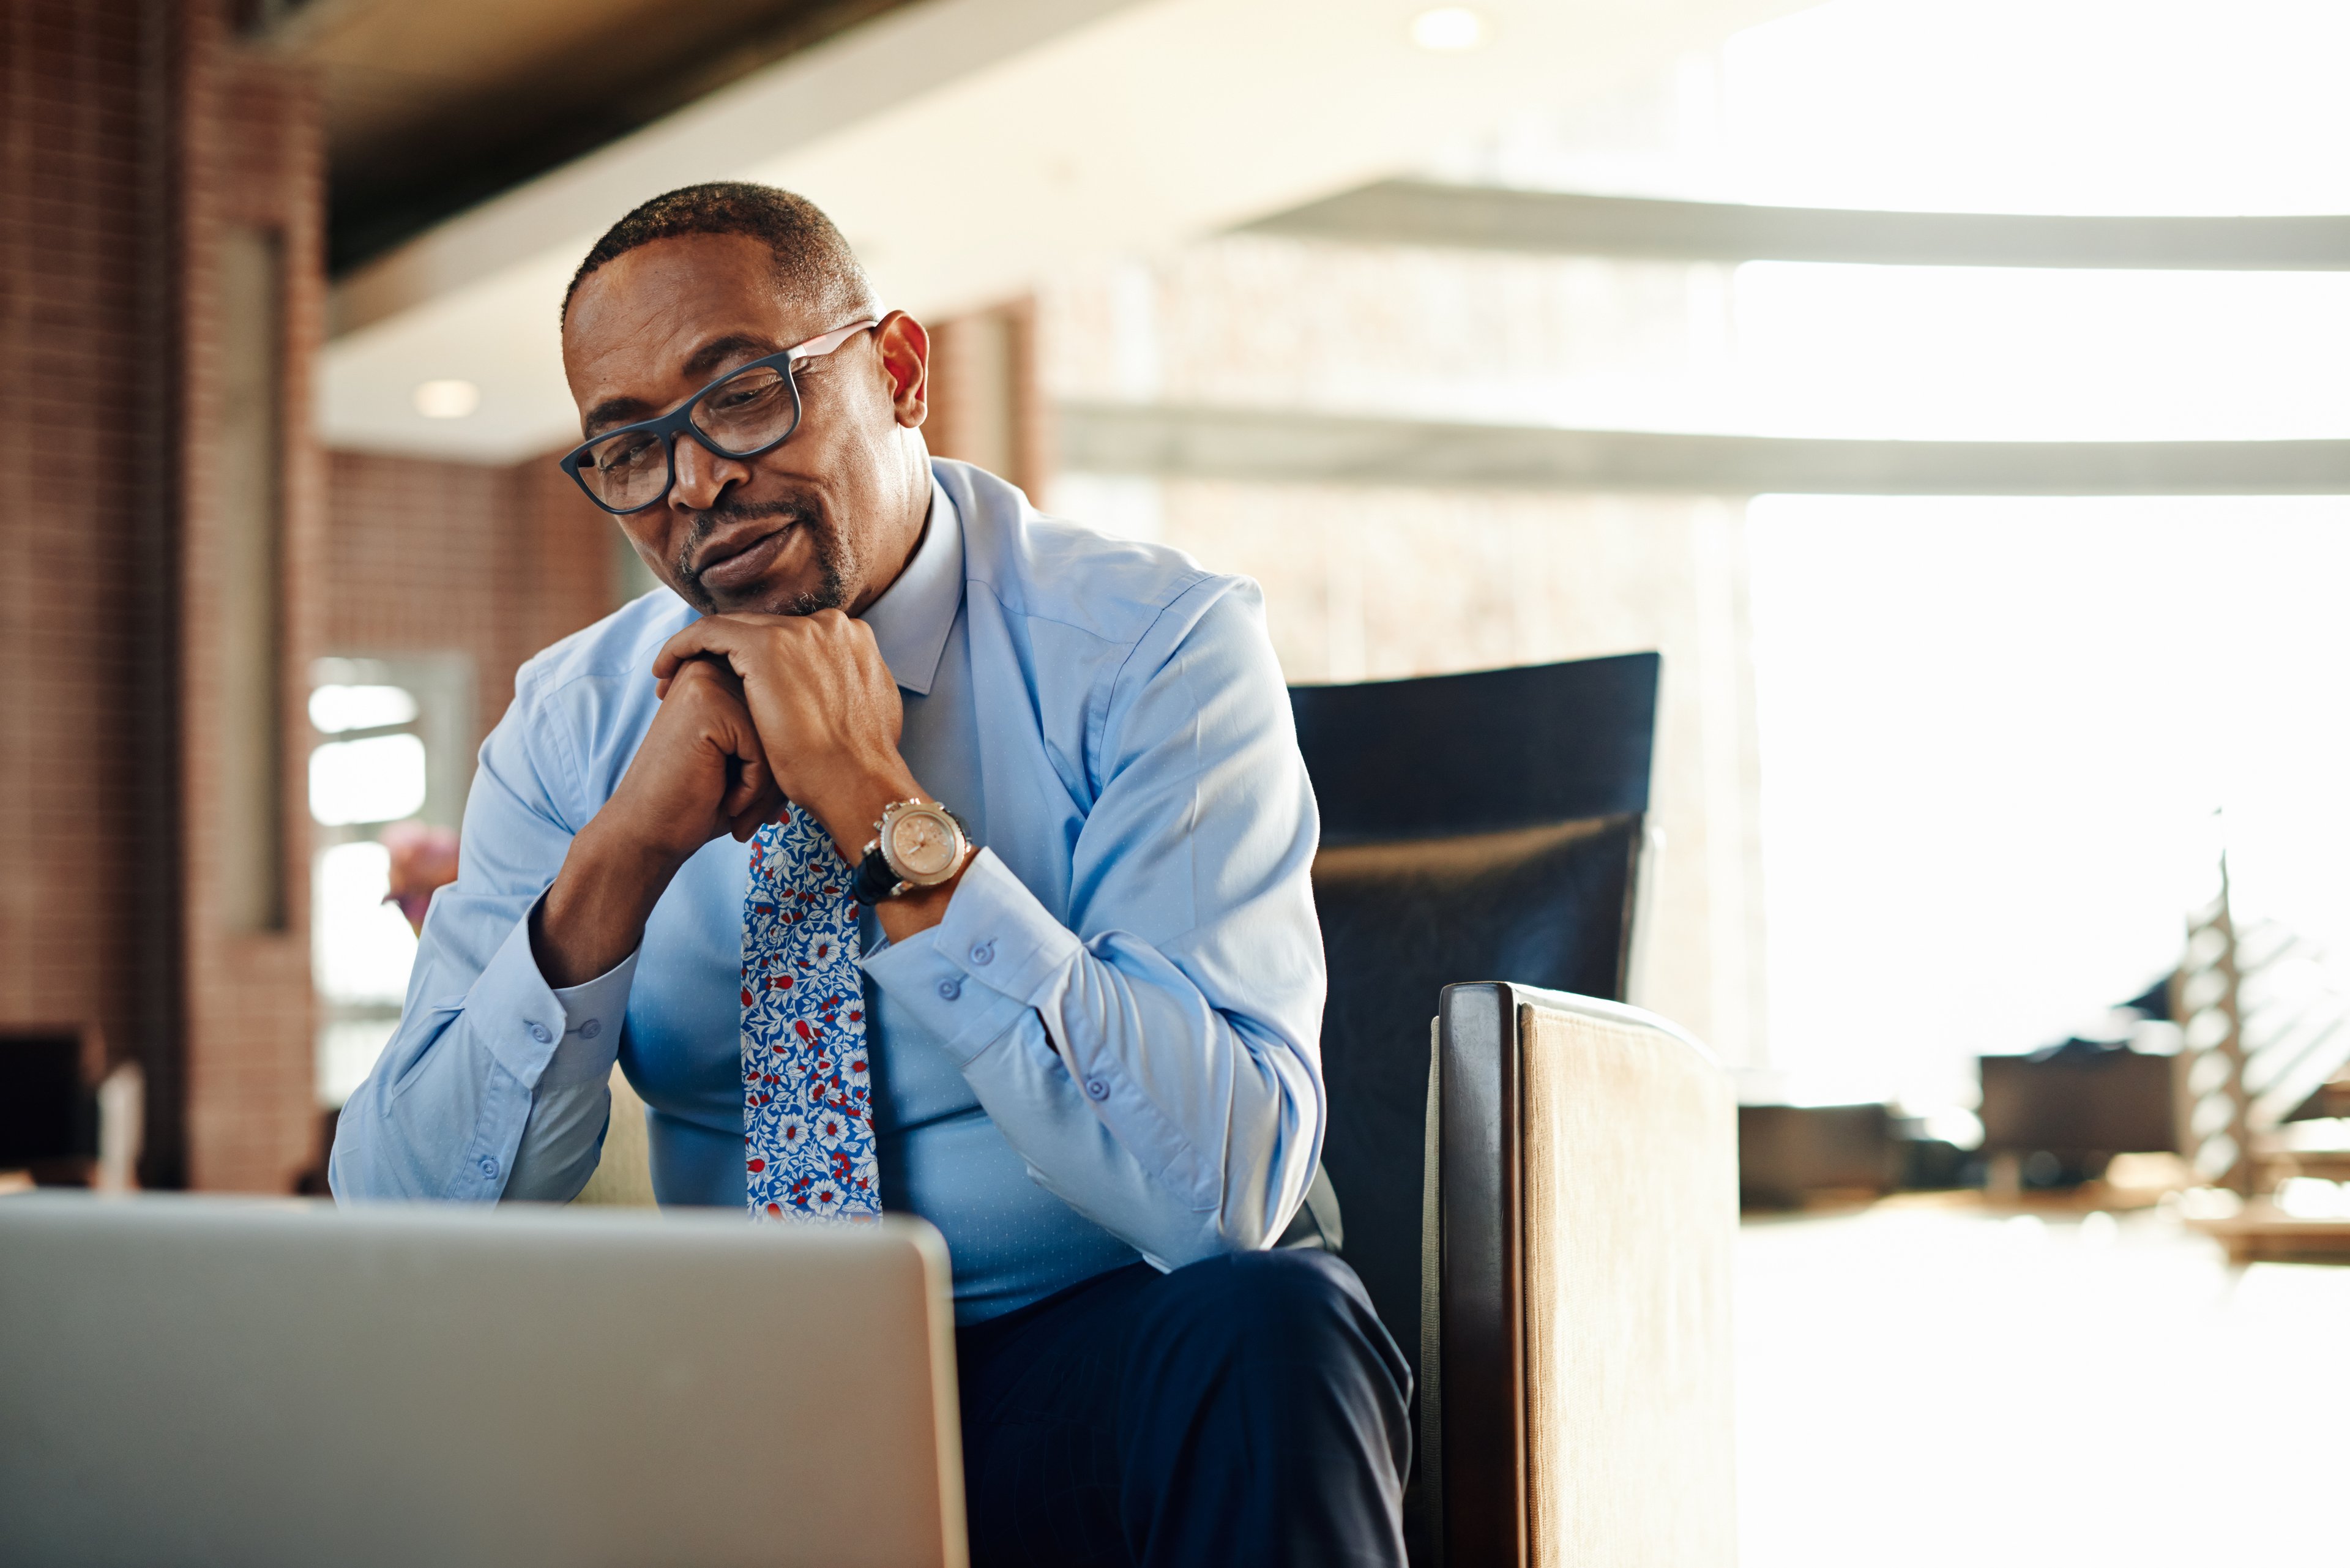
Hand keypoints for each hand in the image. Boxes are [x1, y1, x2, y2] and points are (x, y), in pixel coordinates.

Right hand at [532, 660, 776, 985]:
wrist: (648, 836)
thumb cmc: (702, 801)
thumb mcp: (747, 755)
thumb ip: (776, 724)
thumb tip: (832, 717)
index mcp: (721, 672)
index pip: (785, 706)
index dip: (775, 760)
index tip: (736, 787)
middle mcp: (713, 667)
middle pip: (785, 718)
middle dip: (773, 772)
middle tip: (738, 804)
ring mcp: (709, 681)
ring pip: (780, 734)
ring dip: (765, 784)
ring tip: (732, 804)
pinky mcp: (708, 705)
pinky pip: (766, 750)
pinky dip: (753, 788)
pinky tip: (724, 800)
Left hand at [651, 610, 915, 859]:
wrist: (860, 785)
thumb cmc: (861, 769)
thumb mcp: (866, 717)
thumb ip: (845, 691)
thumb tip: (834, 694)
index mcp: (852, 639)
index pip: (792, 638)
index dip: (759, 660)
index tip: (735, 686)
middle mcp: (829, 624)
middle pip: (762, 629)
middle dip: (727, 653)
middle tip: (695, 680)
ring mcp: (800, 631)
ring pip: (734, 628)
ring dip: (700, 650)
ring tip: (672, 677)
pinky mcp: (768, 645)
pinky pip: (708, 632)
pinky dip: (682, 646)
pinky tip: (663, 670)